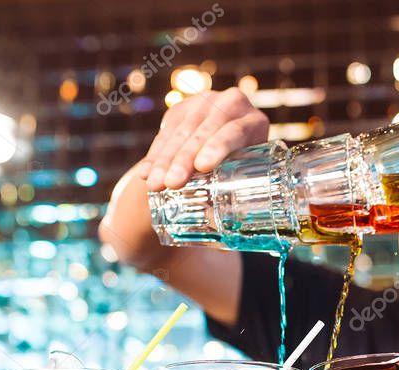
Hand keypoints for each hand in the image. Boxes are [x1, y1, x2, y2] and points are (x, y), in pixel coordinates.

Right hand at [137, 88, 269, 190]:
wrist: (225, 149)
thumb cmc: (243, 174)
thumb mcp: (247, 176)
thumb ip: (240, 194)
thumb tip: (230, 236)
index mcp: (254, 123)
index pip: (235, 131)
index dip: (218, 147)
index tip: (202, 167)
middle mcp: (231, 105)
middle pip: (204, 130)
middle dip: (185, 158)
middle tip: (172, 183)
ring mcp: (205, 104)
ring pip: (181, 131)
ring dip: (165, 159)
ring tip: (155, 185)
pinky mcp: (183, 109)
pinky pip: (165, 132)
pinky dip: (155, 156)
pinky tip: (145, 173)